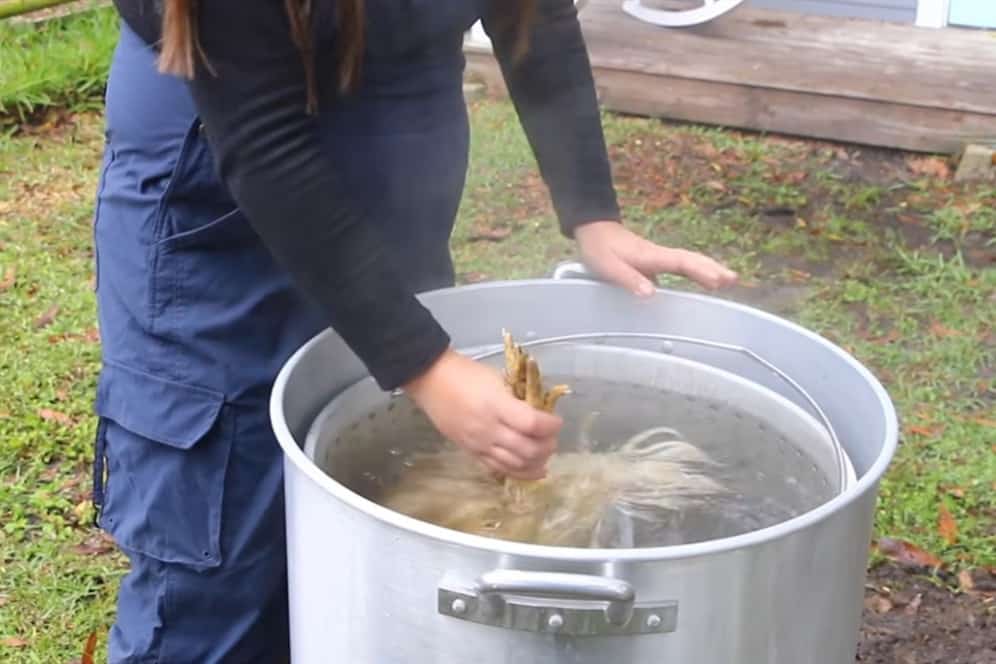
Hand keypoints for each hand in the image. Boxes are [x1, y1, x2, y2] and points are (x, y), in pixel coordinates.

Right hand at [402, 349, 562, 478]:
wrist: (431, 380)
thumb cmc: (466, 373)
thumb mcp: (496, 378)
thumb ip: (517, 398)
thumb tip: (539, 412)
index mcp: (496, 405)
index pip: (532, 424)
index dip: (551, 426)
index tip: (557, 421)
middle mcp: (489, 429)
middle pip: (528, 450)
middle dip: (547, 446)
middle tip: (552, 438)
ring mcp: (479, 444)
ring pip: (515, 465)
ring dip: (536, 463)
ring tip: (544, 454)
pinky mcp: (471, 452)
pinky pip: (498, 469)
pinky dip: (519, 472)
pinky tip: (532, 470)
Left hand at [574, 221, 737, 295]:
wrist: (593, 229)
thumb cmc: (599, 248)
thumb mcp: (608, 266)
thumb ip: (629, 279)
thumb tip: (652, 293)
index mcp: (650, 256)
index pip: (680, 263)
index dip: (699, 271)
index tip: (717, 280)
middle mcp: (658, 255)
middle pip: (690, 260)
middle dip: (712, 268)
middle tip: (733, 279)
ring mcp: (658, 258)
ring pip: (687, 262)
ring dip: (708, 269)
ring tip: (728, 280)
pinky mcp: (654, 262)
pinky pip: (680, 267)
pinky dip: (695, 272)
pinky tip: (702, 282)